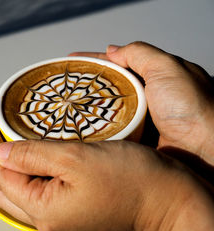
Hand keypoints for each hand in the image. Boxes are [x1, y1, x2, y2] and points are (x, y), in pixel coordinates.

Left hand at [0, 124, 213, 230]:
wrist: (170, 201)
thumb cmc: (131, 180)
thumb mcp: (75, 158)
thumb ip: (32, 155)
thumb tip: (0, 153)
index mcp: (45, 211)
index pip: (3, 178)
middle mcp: (50, 221)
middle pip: (7, 190)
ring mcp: (62, 219)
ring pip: (22, 193)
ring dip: (10, 169)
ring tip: (5, 144)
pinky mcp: (75, 212)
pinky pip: (40, 193)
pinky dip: (29, 175)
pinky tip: (31, 159)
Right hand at [70, 42, 213, 164]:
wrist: (206, 149)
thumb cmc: (192, 107)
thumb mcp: (167, 67)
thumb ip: (140, 53)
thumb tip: (112, 49)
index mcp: (153, 78)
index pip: (116, 65)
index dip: (92, 62)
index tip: (70, 63)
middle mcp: (145, 99)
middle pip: (108, 89)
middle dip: (85, 88)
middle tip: (62, 89)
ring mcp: (139, 121)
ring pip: (106, 113)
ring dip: (87, 112)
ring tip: (63, 110)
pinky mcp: (136, 142)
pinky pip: (111, 134)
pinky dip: (97, 133)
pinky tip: (80, 131)